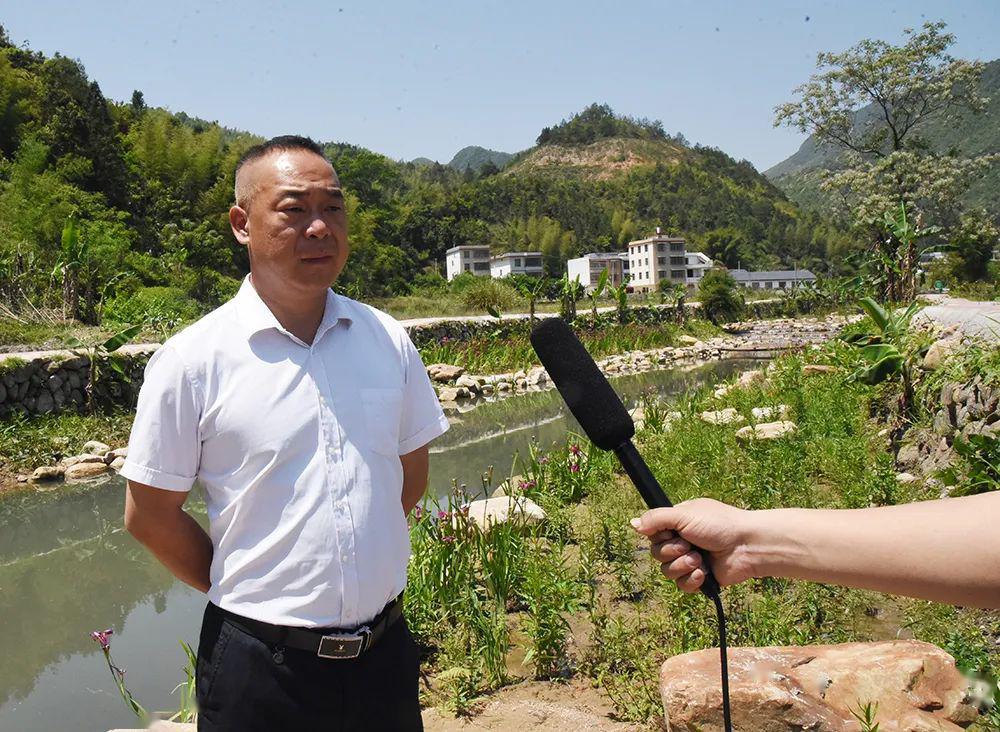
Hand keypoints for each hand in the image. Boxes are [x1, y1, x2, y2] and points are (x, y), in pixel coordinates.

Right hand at [630, 498, 757, 592]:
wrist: (746, 546)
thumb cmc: (719, 524)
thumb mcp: (684, 515)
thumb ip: (656, 518)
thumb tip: (633, 524)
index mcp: (677, 523)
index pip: (652, 534)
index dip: (658, 536)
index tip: (670, 532)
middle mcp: (682, 541)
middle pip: (656, 554)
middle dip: (671, 551)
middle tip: (689, 545)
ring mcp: (691, 561)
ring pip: (667, 571)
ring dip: (682, 565)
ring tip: (699, 559)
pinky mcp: (700, 579)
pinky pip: (682, 586)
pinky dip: (692, 580)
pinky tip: (704, 573)